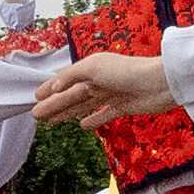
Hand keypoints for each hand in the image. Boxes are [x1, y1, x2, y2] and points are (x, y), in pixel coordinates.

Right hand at [31, 48, 174, 126]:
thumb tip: (54, 87)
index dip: (49, 89)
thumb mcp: (93, 68)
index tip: (35, 98)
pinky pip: (103, 115)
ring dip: (67, 113)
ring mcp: (110, 95)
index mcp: (90, 68)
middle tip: (36, 116)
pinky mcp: (122, 107)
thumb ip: (71, 76)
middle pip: (71, 95)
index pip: (64, 80)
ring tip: (52, 122)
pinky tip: (81, 126)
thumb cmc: (126, 72)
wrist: (158, 84)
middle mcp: (99, 81)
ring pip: (83, 105)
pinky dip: (92, 120)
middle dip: (53, 105)